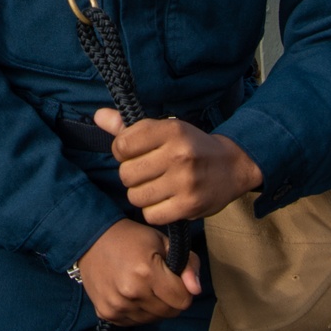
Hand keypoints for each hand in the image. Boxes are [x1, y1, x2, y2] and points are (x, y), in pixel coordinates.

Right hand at [77, 219, 200, 325]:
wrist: (91, 239)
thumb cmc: (131, 238)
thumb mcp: (162, 241)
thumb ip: (188, 264)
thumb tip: (197, 289)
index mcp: (147, 272)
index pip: (183, 300)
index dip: (182, 288)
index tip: (172, 275)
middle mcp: (131, 293)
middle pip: (169, 312)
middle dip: (170, 298)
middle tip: (158, 279)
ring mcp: (117, 306)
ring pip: (153, 319)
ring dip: (153, 305)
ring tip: (141, 284)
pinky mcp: (106, 314)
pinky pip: (134, 322)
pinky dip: (137, 311)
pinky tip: (128, 292)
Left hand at [94, 109, 262, 224]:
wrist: (233, 166)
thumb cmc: (191, 146)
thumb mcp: (165, 129)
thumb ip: (129, 126)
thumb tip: (98, 116)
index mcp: (171, 130)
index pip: (122, 145)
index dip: (122, 151)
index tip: (134, 153)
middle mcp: (178, 155)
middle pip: (126, 173)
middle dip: (131, 174)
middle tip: (146, 172)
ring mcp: (185, 182)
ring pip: (136, 196)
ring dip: (140, 194)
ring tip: (155, 186)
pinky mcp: (190, 206)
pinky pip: (151, 214)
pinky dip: (153, 210)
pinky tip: (164, 200)